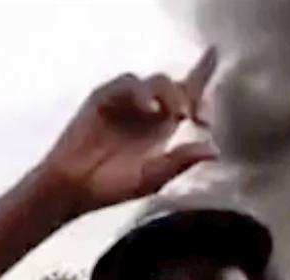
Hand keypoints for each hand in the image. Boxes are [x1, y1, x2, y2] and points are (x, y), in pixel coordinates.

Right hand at [39, 48, 218, 217]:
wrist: (73, 189)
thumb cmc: (110, 187)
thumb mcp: (152, 178)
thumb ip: (181, 161)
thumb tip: (215, 151)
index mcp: (162, 128)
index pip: (187, 96)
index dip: (202, 80)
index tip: (211, 86)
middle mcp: (147, 111)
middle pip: (176, 86)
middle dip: (191, 96)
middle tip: (197, 118)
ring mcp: (125, 102)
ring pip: (156, 81)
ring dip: (170, 93)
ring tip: (178, 114)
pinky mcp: (104, 98)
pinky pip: (127, 84)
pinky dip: (141, 92)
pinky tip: (150, 109)